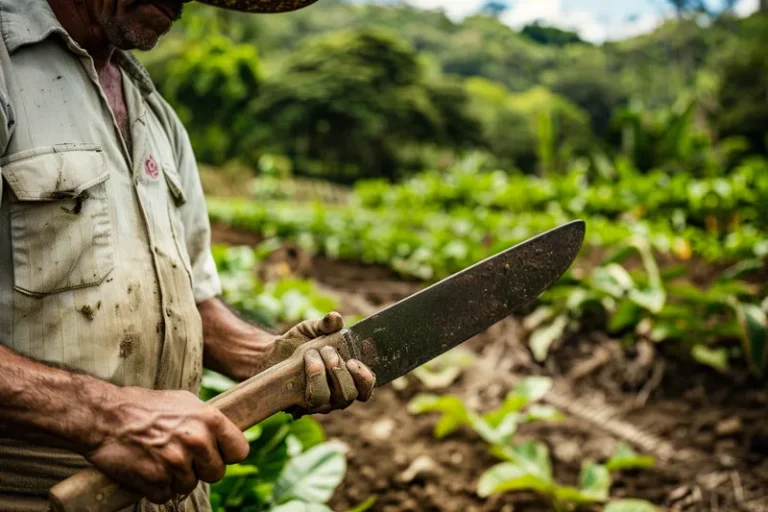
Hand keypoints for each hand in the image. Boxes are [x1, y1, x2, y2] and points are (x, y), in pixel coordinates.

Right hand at [85, 386, 249, 503]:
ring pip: (190, 485)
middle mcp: (197, 441)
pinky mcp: (156, 480)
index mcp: (209, 419)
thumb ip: (207, 420)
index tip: (218, 454)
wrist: (104, 417)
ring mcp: (176, 462)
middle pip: (217, 473)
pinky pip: (166, 495)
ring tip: (160, 458)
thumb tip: (225, 434)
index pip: (239, 450)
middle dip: (202, 469)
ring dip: (176, 478)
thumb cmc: (145, 406)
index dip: (228, 454)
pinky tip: (147, 469)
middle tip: (183, 458)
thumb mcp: (184, 402)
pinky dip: (156, 488)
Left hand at [274, 312, 375, 415]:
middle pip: (350, 395)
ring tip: (310, 354)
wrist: (272, 353)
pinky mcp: (304, 407)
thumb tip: (335, 319)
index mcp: (348, 376)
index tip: (353, 362)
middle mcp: (337, 394)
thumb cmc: (299, 340)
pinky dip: (307, 381)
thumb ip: (326, 324)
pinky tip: (299, 363)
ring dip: (321, 374)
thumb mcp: (312, 327)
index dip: (365, 379)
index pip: (366, 387)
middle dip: (339, 371)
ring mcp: (321, 403)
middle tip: (327, 351)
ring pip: (331, 401)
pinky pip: (311, 403)